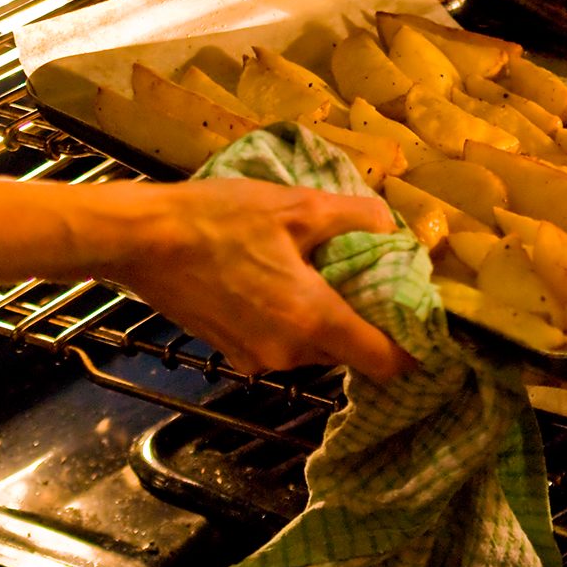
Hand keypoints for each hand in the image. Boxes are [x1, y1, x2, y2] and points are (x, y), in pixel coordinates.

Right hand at [107, 178, 413, 381]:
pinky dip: (293, 320)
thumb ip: (356, 218)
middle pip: (349, 351)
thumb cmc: (219, 218)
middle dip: (366, 320)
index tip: (426, 327)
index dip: (412, 349)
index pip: (384, 362)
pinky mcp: (231, 352)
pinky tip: (281, 278)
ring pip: (315, 347)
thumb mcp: (297, 205)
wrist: (140, 239)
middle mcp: (288, 354)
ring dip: (327, 317)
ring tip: (323, 269)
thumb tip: (392, 226)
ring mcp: (256, 359)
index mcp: (313, 322)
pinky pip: (282, 342)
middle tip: (372, 277)